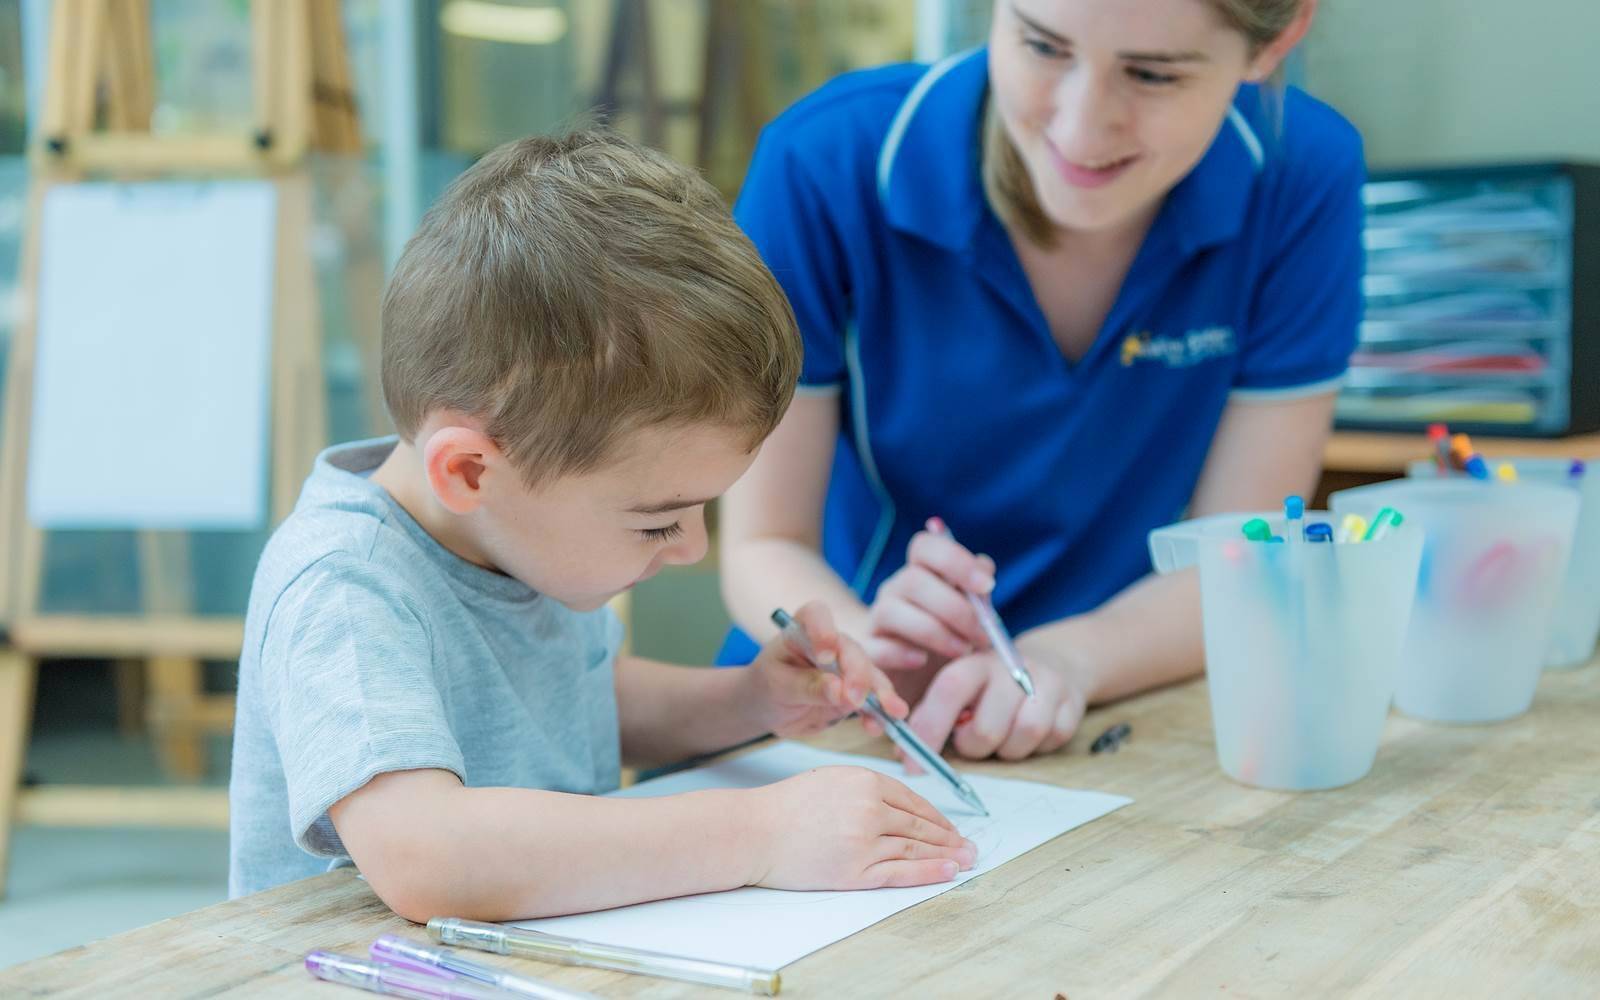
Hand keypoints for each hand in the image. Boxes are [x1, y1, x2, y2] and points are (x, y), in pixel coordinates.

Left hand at [744, 601, 908, 738]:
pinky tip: (879, 727)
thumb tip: (839, 689)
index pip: (816, 615)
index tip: (825, 655)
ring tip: (892, 711)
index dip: (824, 630)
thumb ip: (808, 687)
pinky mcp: (856, 692)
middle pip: (851, 650)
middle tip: (854, 698)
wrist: (771, 707)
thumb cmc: (768, 686)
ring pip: (869, 676)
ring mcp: (847, 668)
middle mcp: (831, 643)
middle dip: (857, 674)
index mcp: (802, 630)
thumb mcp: (779, 686)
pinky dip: (879, 715)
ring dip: (881, 693)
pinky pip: (873, 701)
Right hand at [747, 766, 976, 889]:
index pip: (912, 800)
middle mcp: (870, 808)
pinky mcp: (856, 870)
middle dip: (948, 837)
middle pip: (920, 825)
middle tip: (969, 845)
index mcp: (865, 781)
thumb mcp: (830, 780)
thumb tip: (899, 805)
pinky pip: (901, 872)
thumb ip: (865, 789)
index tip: (949, 827)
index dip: (936, 816)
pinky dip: (929, 872)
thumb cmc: (786, 806)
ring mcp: (865, 841)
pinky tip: (948, 871)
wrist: (754, 831)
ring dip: (946, 855)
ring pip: (916, 848)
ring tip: (966, 859)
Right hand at [863, 518, 995, 671]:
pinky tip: (922, 661)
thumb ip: (978, 594)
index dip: (956, 560)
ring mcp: (877, 619)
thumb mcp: (973, 619)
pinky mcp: (868, 651)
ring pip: (891, 611)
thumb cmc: (954, 642)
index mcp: (922, 572)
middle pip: (912, 579)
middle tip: (982, 634)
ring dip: (934, 631)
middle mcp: (895, 589)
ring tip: (962, 651)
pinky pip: (876, 646)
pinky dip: (901, 653)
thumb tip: (984, 567)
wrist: (928, 684)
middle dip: (954, 608)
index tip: (987, 586)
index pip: (926, 546)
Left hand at [903, 643, 1086, 762]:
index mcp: (974, 662)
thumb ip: (933, 713)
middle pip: (985, 730)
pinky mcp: (1072, 702)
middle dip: (973, 746)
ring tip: (1002, 733)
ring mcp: (1046, 683)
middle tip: (972, 737)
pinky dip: (1036, 746)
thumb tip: (904, 754)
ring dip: (1006, 748)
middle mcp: (1010, 668)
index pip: (948, 692)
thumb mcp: (961, 687)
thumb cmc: (992, 686)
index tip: (914, 764)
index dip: (929, 730)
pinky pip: (1050, 740)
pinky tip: (1028, 731)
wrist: (1054, 663)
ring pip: (1021, 738)